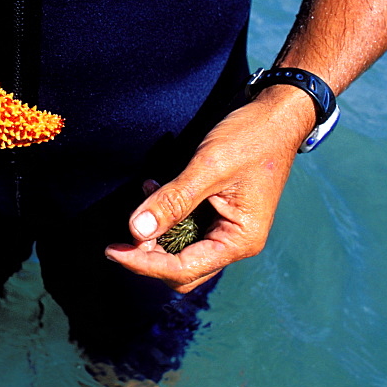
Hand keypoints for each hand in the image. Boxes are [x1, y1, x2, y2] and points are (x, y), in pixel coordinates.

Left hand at [105, 86, 312, 292]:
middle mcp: (234, 241)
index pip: (183, 268)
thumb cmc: (250, 138)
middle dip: (149, 255)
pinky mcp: (217, 213)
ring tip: (143, 196)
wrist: (275, 115)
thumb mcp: (209, 168)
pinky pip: (184, 227)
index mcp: (240, 240)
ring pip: (180, 250)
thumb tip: (136, 231)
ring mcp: (226, 229)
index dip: (144, 264)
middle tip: (121, 233)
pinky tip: (153, 187)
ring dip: (155, 234)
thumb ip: (173, 201)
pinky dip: (165, 215)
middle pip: (182, 270)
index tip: (112, 250)